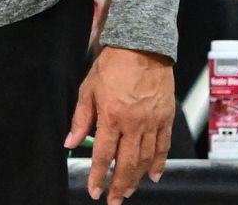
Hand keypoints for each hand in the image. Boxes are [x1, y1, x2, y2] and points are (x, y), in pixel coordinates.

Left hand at [65, 46, 173, 202]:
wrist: (142, 48)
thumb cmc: (112, 66)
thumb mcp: (88, 89)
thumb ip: (81, 119)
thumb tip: (71, 142)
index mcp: (111, 116)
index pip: (102, 154)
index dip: (98, 175)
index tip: (94, 190)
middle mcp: (134, 123)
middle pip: (127, 163)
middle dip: (119, 185)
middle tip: (114, 201)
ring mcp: (153, 122)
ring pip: (146, 159)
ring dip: (137, 179)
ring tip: (129, 191)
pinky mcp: (166, 119)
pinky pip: (163, 147)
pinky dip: (159, 164)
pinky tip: (154, 176)